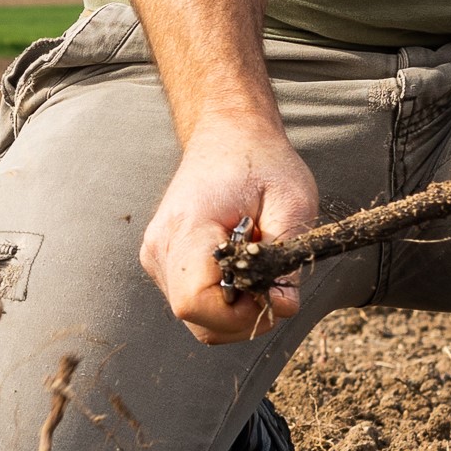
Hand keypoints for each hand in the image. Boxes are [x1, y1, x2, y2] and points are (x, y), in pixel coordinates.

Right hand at [139, 115, 317, 344]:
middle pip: (195, 317)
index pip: (194, 300)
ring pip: (194, 316)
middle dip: (242, 316)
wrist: (228, 134)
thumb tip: (283, 307)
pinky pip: (192, 301)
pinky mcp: (163, 261)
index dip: (237, 314)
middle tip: (272, 283)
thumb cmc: (262, 162)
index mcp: (188, 227)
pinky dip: (222, 299)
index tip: (270, 293)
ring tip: (257, 269)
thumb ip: (287, 259)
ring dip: (234, 310)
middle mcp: (161, 247)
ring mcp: (157, 255)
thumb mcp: (292, 202)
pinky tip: (241, 268)